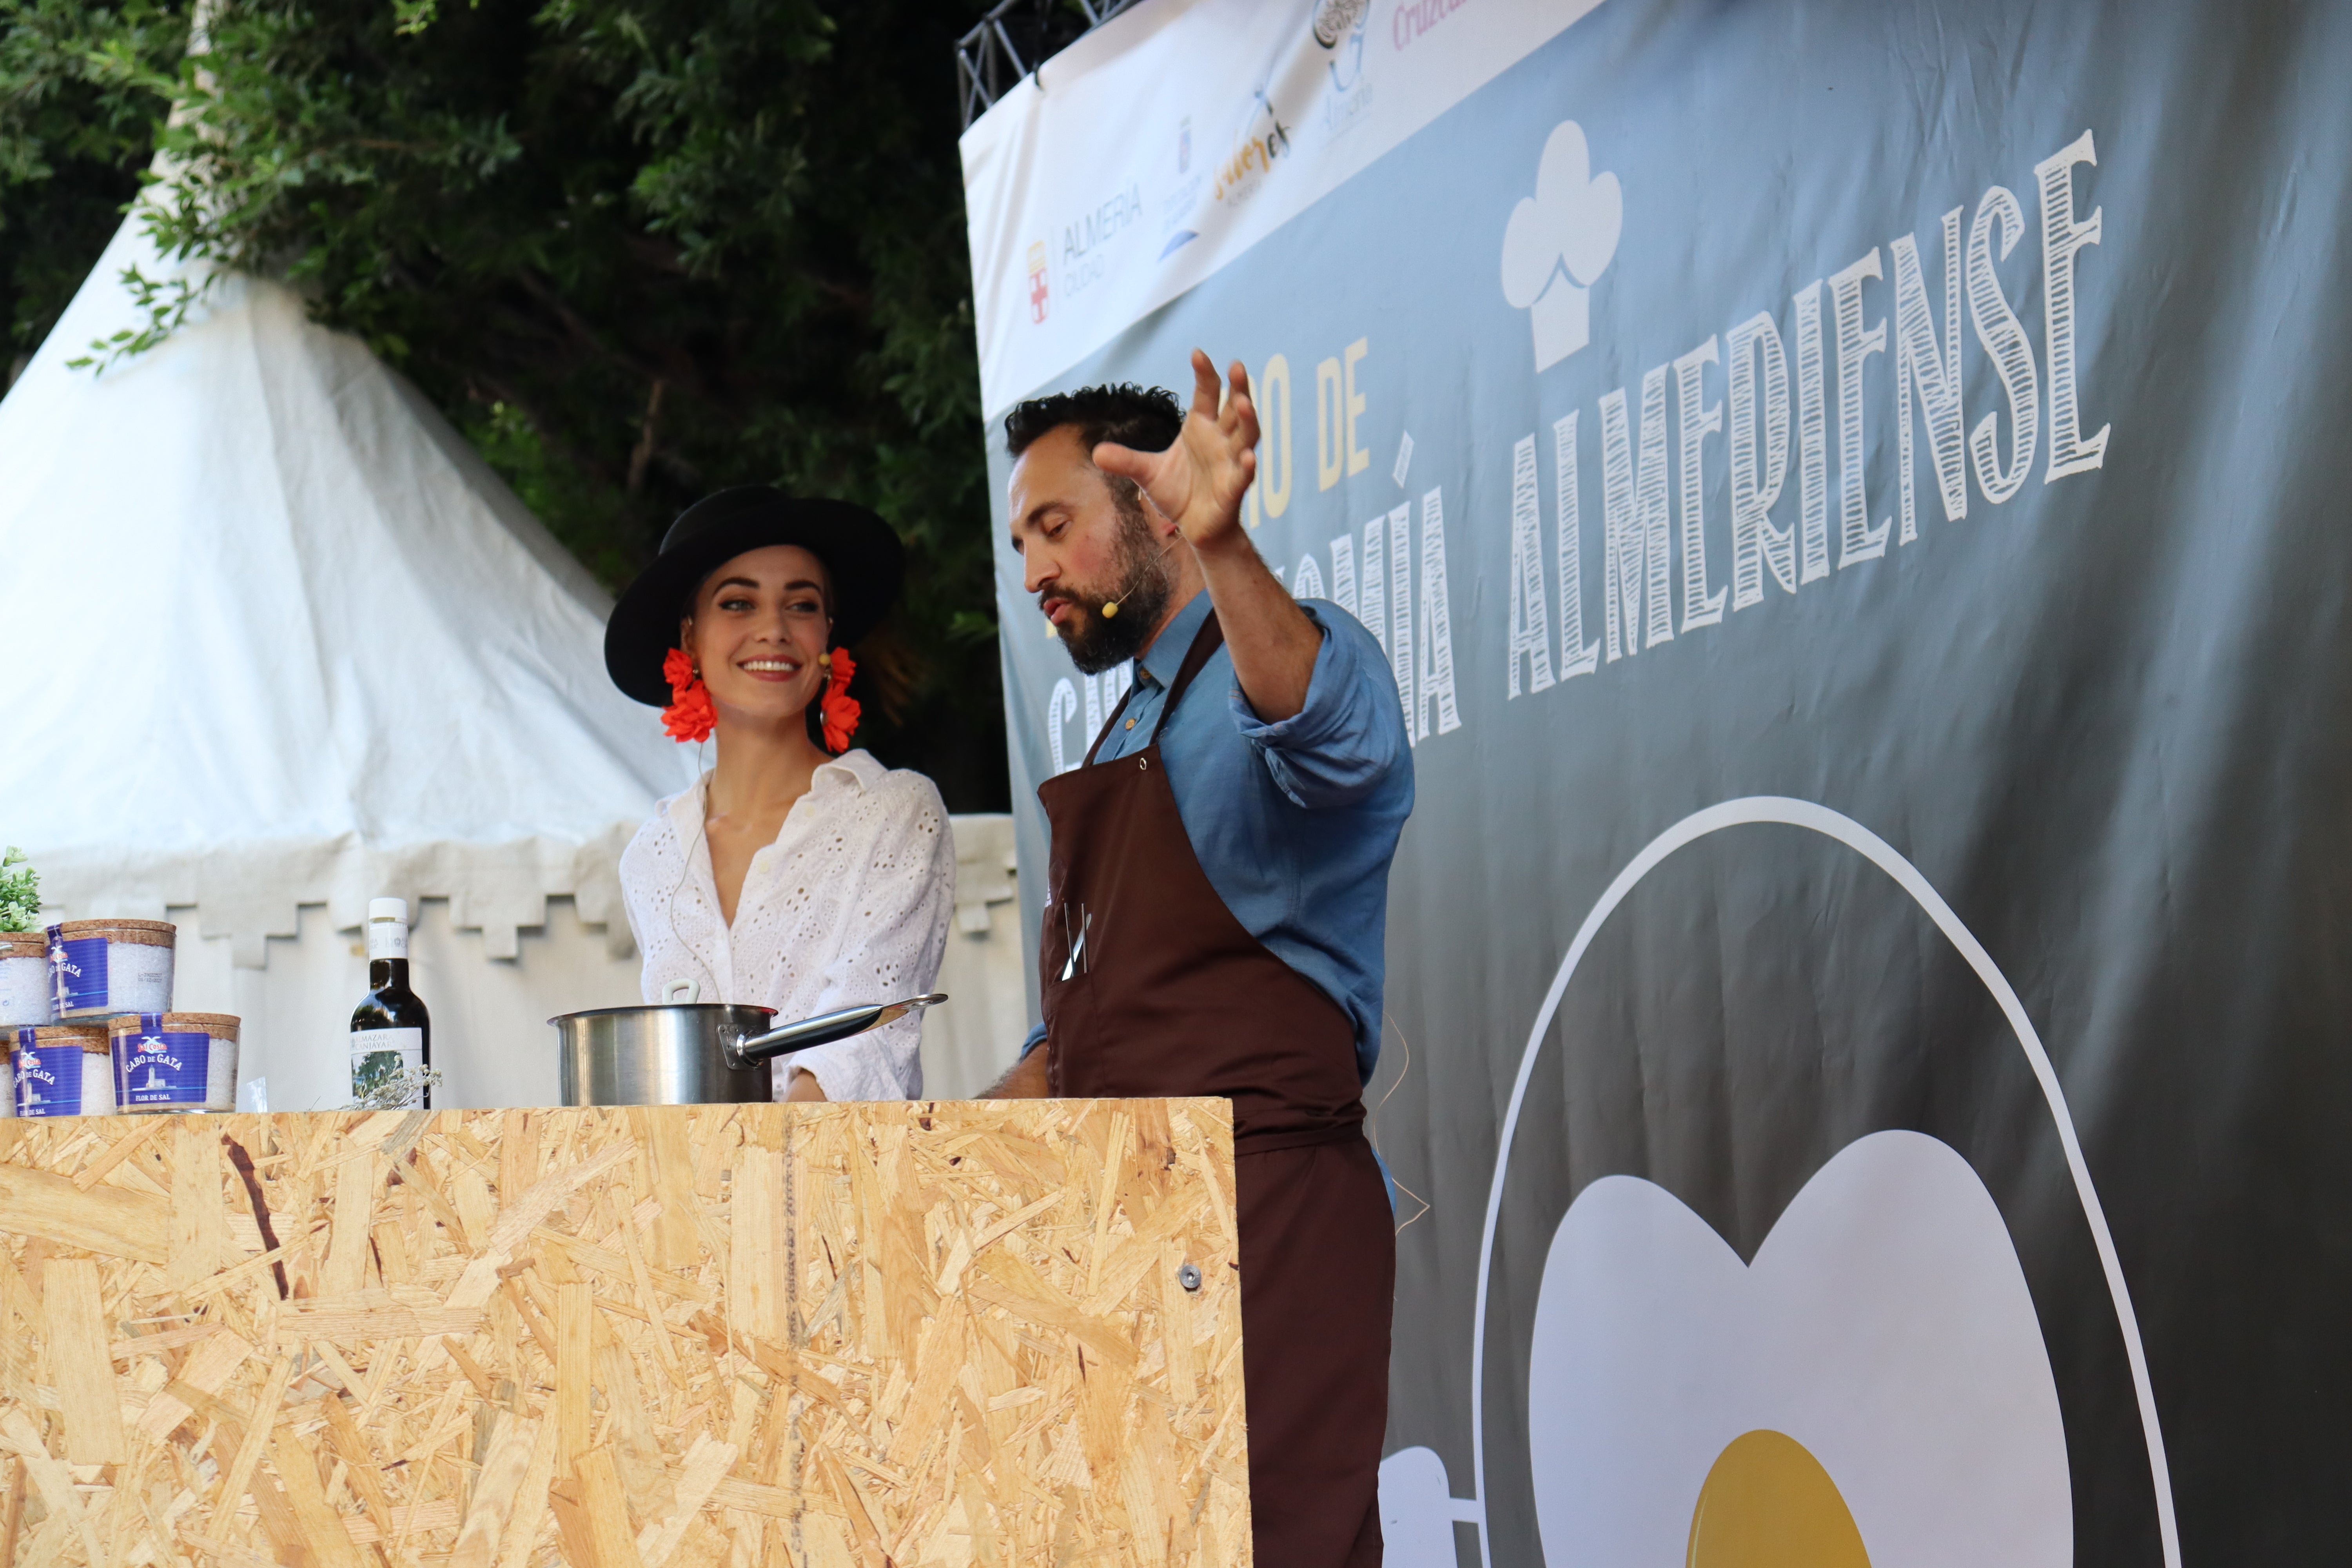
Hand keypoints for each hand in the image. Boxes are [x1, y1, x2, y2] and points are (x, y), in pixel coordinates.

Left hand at [1093, 350, 1258, 553]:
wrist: (1194, 527)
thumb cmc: (1179, 492)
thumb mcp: (1147, 473)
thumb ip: (1126, 460)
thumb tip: (1095, 452)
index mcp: (1201, 428)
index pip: (1207, 395)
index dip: (1205, 375)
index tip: (1197, 353)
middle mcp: (1220, 440)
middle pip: (1234, 409)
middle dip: (1238, 388)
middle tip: (1237, 365)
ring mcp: (1230, 463)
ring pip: (1246, 436)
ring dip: (1247, 420)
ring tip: (1244, 403)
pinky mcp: (1234, 489)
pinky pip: (1244, 475)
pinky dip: (1246, 466)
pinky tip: (1247, 457)